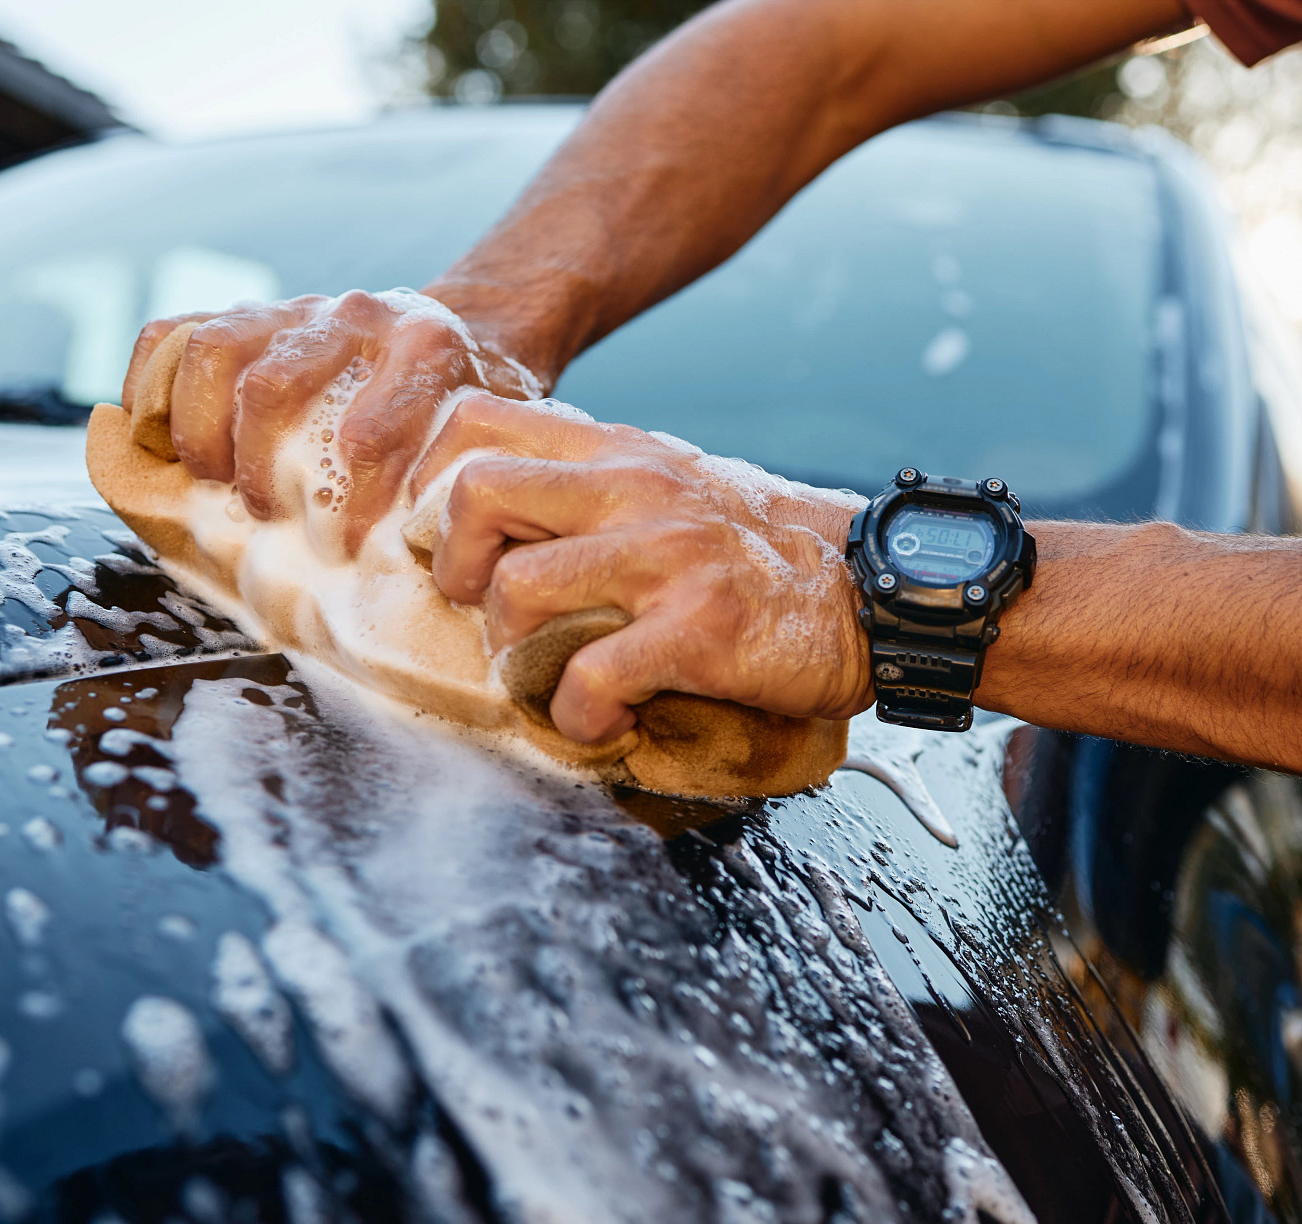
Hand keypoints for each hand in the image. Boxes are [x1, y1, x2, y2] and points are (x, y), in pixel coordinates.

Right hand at [120, 289, 539, 551]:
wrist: (470, 333)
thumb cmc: (472, 412)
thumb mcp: (492, 441)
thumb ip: (470, 485)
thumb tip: (447, 564)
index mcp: (426, 348)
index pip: (367, 428)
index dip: (347, 499)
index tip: (342, 544)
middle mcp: (357, 317)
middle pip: (271, 386)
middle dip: (257, 467)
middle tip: (268, 519)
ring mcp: (297, 309)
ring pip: (215, 351)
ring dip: (202, 432)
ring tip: (214, 486)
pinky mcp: (252, 315)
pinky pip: (174, 334)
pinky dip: (150, 387)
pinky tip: (154, 441)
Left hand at [424, 394, 873, 742]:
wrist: (873, 590)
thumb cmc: (762, 553)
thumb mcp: (673, 488)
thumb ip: (592, 490)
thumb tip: (493, 519)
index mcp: (618, 452)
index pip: (475, 423)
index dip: (428, 486)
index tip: (445, 548)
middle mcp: (633, 489)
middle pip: (472, 494)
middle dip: (452, 567)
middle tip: (486, 613)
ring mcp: (664, 556)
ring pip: (517, 591)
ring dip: (514, 657)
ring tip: (552, 680)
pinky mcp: (696, 628)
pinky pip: (588, 678)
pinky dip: (579, 718)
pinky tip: (608, 722)